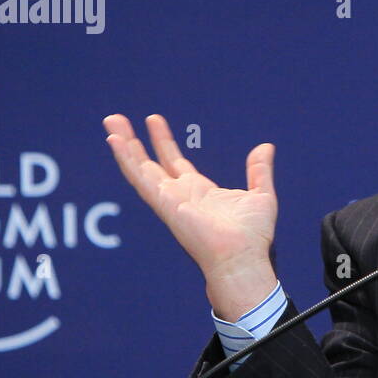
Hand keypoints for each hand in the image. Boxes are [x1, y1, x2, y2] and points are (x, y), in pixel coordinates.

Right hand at [103, 113, 277, 319]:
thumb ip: (259, 170)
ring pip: (139, 167)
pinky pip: (140, 178)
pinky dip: (126, 159)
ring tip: (111, 121)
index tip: (153, 120)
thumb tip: (266, 147)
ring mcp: (168, 199)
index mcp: (199, 192)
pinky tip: (115, 141)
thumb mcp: (261, 194)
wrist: (243, 257)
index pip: (174, 162)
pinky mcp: (163, 203)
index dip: (162, 141)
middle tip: (116, 119)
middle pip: (149, 162)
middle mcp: (179, 195)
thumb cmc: (253, 236)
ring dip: (124, 144)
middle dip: (133, 141)